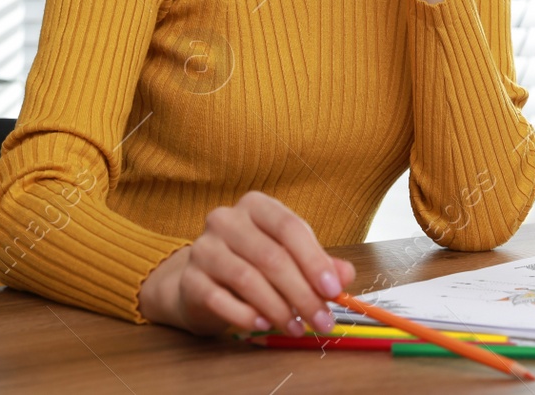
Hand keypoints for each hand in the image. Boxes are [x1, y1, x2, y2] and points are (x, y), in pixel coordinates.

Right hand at [135, 191, 355, 336]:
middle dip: (302, 293)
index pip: (289, 227)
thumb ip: (318, 264)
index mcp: (256, 206)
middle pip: (271, 256)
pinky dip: (247, 315)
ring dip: (279, 309)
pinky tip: (264, 325)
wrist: (199, 284)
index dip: (314, 259)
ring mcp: (203, 248)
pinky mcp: (190, 279)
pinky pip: (220, 299)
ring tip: (297, 328)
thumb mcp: (288, 258)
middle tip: (322, 321)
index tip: (334, 290)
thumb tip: (345, 276)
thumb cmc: (251, 265)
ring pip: (247, 279)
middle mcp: (226, 220)